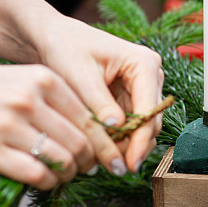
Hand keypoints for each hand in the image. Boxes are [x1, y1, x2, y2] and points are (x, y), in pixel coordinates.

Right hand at [0, 62, 99, 189]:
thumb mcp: (26, 79)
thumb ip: (58, 101)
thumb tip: (97, 132)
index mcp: (45, 80)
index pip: (90, 118)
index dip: (105, 142)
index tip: (111, 155)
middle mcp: (29, 100)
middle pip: (80, 142)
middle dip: (91, 162)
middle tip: (90, 168)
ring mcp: (8, 125)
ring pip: (62, 160)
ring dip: (70, 174)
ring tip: (67, 174)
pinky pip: (36, 174)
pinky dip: (49, 182)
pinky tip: (47, 180)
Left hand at [33, 17, 163, 174]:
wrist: (55, 38)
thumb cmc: (66, 47)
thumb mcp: (80, 75)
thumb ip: (99, 103)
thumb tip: (117, 129)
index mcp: (144, 64)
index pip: (151, 109)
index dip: (141, 139)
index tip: (129, 163)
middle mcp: (150, 75)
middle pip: (152, 120)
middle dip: (134, 145)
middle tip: (114, 168)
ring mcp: (143, 87)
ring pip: (144, 126)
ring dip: (127, 144)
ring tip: (105, 162)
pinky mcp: (132, 97)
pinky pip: (131, 124)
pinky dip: (120, 138)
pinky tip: (104, 151)